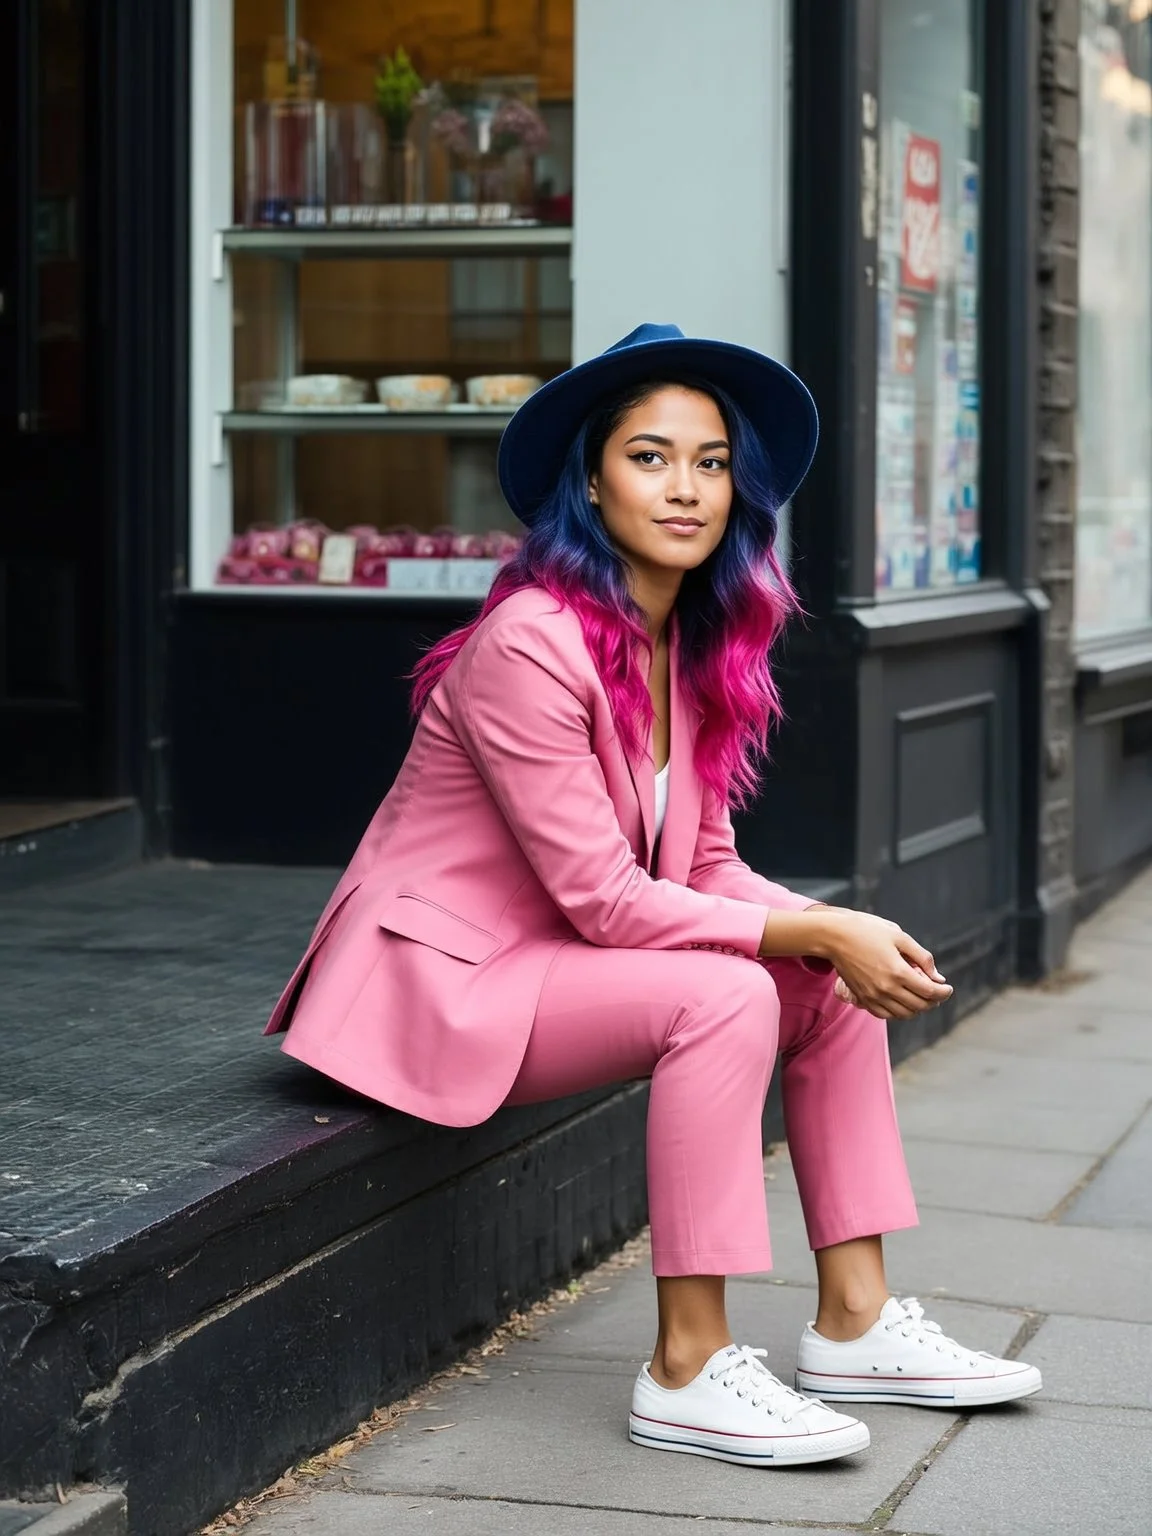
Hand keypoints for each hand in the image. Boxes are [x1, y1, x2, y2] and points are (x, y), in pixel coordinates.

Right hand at [814, 908, 952, 1019]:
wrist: (834, 937)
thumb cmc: (867, 931)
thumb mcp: (899, 936)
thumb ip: (922, 957)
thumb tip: (938, 977)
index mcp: (898, 972)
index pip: (930, 992)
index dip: (943, 992)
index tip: (948, 988)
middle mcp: (886, 988)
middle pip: (919, 1006)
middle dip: (933, 1001)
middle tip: (937, 992)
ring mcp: (873, 996)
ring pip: (904, 1014)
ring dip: (917, 1008)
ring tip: (921, 996)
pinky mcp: (863, 998)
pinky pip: (885, 1015)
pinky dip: (898, 1012)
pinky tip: (902, 1001)